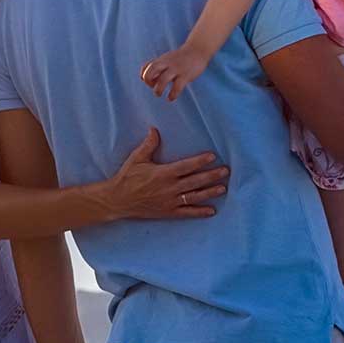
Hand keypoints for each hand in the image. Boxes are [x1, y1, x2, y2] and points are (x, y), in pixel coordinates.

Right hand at [89, 127, 229, 222]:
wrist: (117, 200)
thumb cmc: (127, 177)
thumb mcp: (136, 159)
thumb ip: (148, 145)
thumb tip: (154, 130)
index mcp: (163, 173)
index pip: (186, 166)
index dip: (200, 161)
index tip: (213, 156)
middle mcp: (169, 188)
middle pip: (195, 181)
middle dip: (212, 176)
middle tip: (226, 171)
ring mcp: (170, 201)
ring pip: (194, 196)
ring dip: (210, 192)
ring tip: (223, 188)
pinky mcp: (168, 212)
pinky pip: (187, 213)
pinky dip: (199, 212)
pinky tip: (212, 210)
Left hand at [140, 43, 213, 102]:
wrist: (198, 50)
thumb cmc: (181, 57)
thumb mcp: (167, 59)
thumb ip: (158, 66)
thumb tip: (150, 79)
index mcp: (161, 60)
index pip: (146, 67)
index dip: (144, 76)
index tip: (150, 82)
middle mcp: (167, 63)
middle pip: (151, 70)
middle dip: (148, 81)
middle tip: (152, 87)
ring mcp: (176, 69)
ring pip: (162, 80)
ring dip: (158, 90)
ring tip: (159, 94)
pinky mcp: (186, 75)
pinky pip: (177, 87)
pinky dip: (172, 95)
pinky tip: (171, 98)